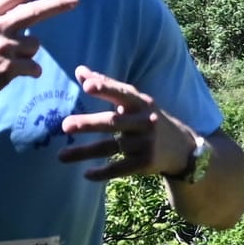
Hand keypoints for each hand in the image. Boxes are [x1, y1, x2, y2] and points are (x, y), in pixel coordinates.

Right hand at [0, 0, 78, 108]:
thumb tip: (18, 10)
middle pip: (34, 12)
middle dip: (58, 4)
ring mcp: (2, 47)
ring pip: (34, 44)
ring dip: (28, 52)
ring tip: (7, 60)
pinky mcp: (8, 68)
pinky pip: (34, 66)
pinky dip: (31, 71)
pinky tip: (16, 73)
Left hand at [57, 67, 193, 181]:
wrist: (182, 148)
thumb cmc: (147, 119)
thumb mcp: (134, 101)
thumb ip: (107, 85)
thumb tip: (80, 70)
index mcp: (141, 102)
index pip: (121, 93)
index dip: (105, 88)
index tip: (87, 85)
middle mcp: (145, 121)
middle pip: (113, 122)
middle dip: (89, 123)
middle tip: (64, 125)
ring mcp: (146, 143)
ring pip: (110, 148)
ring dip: (84, 152)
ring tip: (61, 155)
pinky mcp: (145, 163)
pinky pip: (119, 168)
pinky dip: (102, 173)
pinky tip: (86, 174)